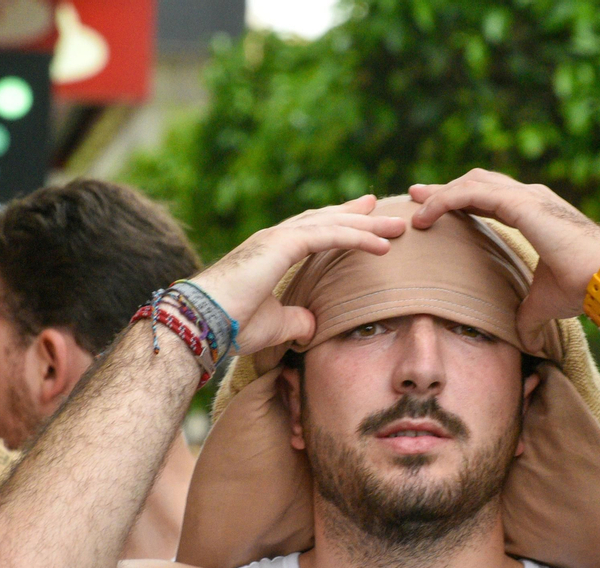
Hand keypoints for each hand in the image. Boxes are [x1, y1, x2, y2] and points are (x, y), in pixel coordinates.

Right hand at [191, 195, 407, 352]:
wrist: (201, 321)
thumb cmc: (230, 325)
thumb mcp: (273, 324)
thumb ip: (295, 321)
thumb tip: (312, 327)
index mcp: (271, 252)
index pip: (314, 230)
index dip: (341, 222)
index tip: (365, 216)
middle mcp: (274, 238)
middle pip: (327, 220)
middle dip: (359, 214)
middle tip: (386, 209)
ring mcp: (277, 238)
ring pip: (333, 223)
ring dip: (368, 223)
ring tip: (397, 225)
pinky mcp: (281, 245)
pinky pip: (329, 236)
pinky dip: (357, 237)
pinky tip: (381, 243)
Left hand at [408, 170, 599, 334]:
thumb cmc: (583, 288)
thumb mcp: (544, 304)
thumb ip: (527, 317)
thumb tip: (524, 342)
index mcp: (534, 213)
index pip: (489, 198)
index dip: (460, 200)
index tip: (434, 209)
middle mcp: (530, 197)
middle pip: (476, 182)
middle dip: (445, 189)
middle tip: (416, 198)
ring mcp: (526, 196)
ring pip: (470, 183)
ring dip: (439, 192)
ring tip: (414, 202)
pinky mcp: (521, 204)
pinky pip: (471, 194)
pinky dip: (445, 201)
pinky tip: (426, 216)